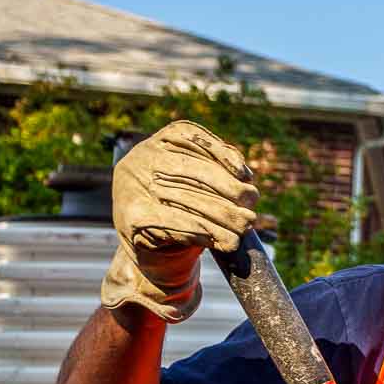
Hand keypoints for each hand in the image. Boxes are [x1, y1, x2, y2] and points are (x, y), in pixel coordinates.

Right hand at [100, 121, 259, 321]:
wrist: (152, 248)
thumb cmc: (187, 208)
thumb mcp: (203, 182)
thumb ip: (221, 170)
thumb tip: (245, 175)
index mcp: (159, 142)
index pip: (190, 135)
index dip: (221, 153)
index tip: (245, 175)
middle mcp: (141, 158)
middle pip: (191, 169)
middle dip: (229, 190)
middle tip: (251, 209)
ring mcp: (132, 187)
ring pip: (185, 198)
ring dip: (222, 216)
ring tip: (244, 227)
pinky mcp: (131, 218)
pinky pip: (174, 223)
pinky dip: (203, 232)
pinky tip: (224, 240)